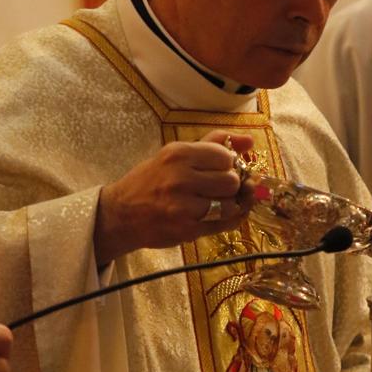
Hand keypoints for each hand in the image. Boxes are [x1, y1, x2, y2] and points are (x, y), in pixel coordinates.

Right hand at [94, 131, 255, 266]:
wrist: (121, 214)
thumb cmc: (151, 181)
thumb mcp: (174, 154)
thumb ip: (213, 143)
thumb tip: (250, 141)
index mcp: (178, 154)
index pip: (225, 156)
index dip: (228, 163)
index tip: (220, 168)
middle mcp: (180, 178)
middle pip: (231, 181)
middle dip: (230, 185)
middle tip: (218, 187)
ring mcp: (184, 207)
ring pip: (231, 204)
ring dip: (230, 204)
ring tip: (218, 201)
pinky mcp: (187, 230)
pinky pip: (224, 224)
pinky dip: (229, 219)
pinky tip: (221, 215)